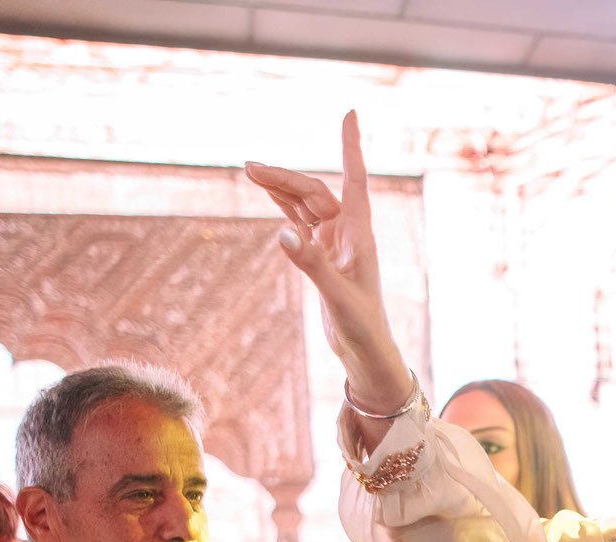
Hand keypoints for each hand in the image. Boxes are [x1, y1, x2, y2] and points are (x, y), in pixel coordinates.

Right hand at [245, 113, 411, 411]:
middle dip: (285, 176)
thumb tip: (282, 230)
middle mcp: (348, 233)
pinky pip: (301, 221)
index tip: (350, 114)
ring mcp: (334, 243)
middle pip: (315, 191)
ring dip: (281, 187)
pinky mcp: (322, 256)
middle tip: (249, 166)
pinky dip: (285, 205)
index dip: (351, 147)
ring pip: (306, 204)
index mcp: (359, 235)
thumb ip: (312, 263)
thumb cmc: (362, 327)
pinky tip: (270, 193)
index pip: (355, 180)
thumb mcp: (337, 296)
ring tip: (250, 170)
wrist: (366, 352)